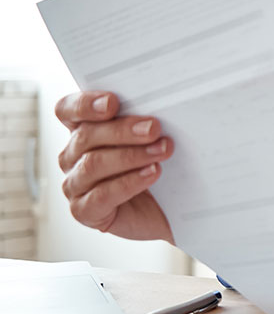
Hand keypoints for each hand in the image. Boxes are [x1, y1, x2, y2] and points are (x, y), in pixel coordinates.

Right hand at [56, 91, 174, 243]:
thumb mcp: (149, 141)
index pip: (67, 110)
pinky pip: (101, 195)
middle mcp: (72, 157)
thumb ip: (142, 123)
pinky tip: (152, 173)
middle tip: (154, 128)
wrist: (164, 210)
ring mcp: (74, 185)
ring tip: (161, 151)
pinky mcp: (84, 211)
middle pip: (86, 136)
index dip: (85, 104)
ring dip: (131, 156)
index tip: (112, 102)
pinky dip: (129, 182)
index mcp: (82, 131)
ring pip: (93, 165)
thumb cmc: (153, 168)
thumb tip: (154, 113)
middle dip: (123, 130)